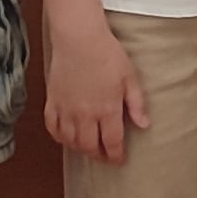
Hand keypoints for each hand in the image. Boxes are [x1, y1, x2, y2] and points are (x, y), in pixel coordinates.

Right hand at [45, 20, 147, 163]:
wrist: (79, 38)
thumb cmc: (107, 54)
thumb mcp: (130, 77)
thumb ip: (137, 104)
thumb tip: (144, 125)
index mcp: (107, 109)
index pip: (112, 142)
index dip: (116, 155)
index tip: (119, 160)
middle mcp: (85, 114)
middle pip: (90, 146)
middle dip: (99, 155)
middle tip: (105, 156)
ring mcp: (66, 109)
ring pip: (70, 141)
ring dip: (80, 148)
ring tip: (88, 147)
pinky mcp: (52, 102)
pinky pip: (52, 128)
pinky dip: (59, 137)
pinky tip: (67, 136)